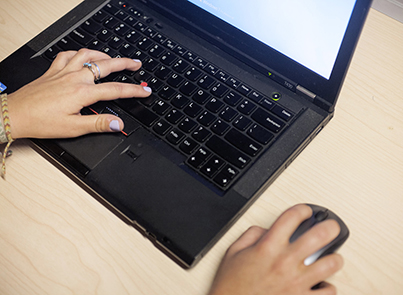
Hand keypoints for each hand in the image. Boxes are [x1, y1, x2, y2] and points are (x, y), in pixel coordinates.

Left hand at [7, 49, 151, 138]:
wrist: (15, 114)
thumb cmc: (41, 121)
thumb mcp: (74, 128)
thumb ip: (99, 124)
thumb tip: (118, 123)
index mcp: (82, 92)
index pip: (116, 89)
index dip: (134, 90)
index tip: (146, 90)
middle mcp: (75, 78)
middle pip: (106, 65)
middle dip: (125, 63)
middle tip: (136, 64)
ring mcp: (63, 71)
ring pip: (88, 55)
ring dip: (104, 55)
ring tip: (113, 58)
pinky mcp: (53, 70)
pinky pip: (68, 54)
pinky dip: (79, 53)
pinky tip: (83, 56)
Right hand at [208, 204, 343, 294]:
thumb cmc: (233, 285)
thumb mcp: (234, 252)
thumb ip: (252, 234)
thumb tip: (267, 229)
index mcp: (268, 247)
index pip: (291, 217)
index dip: (302, 209)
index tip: (305, 211)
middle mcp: (285, 262)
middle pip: (319, 235)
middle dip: (330, 227)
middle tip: (331, 227)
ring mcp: (297, 282)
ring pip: (331, 264)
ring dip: (334, 258)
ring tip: (331, 257)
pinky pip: (328, 292)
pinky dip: (328, 287)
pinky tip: (323, 283)